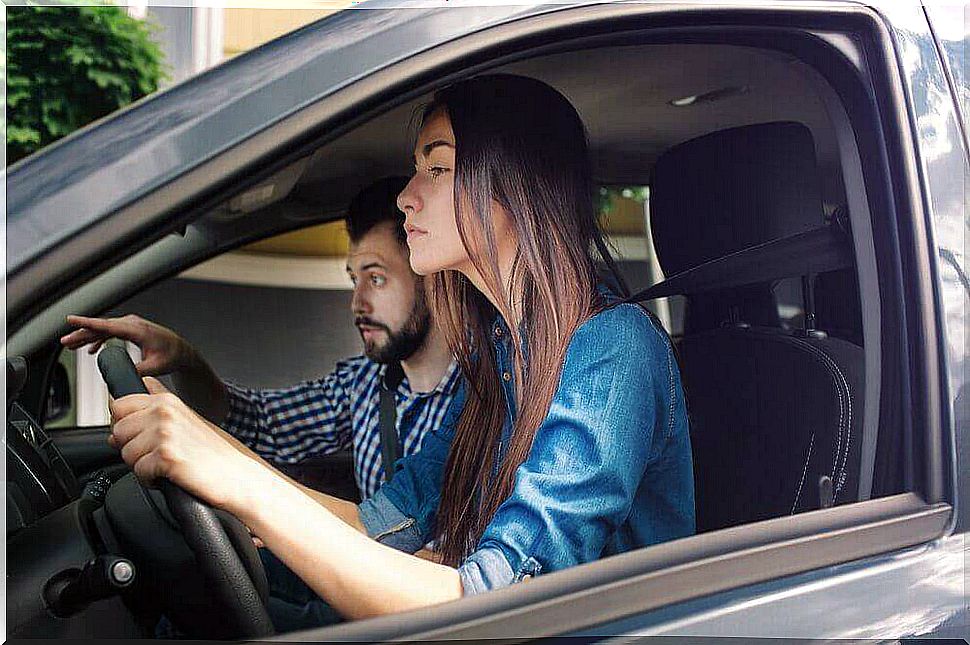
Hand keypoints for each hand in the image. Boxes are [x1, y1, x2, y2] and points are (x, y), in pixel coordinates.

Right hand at [61, 314, 193, 376]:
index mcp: (137, 330)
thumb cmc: (172, 356)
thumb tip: (122, 376)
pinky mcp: (131, 330)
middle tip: (65, 342)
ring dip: (87, 336)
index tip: (71, 319)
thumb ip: (138, 370)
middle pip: (101, 327)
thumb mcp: (155, 366)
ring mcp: (131, 325)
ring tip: (71, 345)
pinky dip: (99, 339)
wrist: (182, 352)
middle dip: (81, 333)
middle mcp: (133, 324)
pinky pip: (110, 332)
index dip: (87, 322)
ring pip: (104, 329)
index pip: (107, 325)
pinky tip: (90, 350)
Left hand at [109, 376, 261, 512]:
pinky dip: (151, 481)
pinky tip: (170, 477)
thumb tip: (117, 402)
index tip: (141, 436)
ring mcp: (165, 433)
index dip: (125, 425)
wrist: (240, 476)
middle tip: (157, 455)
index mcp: (167, 401)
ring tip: (167, 466)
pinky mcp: (166, 456)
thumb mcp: (186, 418)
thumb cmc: (216, 453)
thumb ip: (155, 403)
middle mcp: (164, 412)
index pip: (119, 405)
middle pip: (118, 430)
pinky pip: (138, 472)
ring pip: (125, 452)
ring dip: (142, 465)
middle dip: (132, 447)